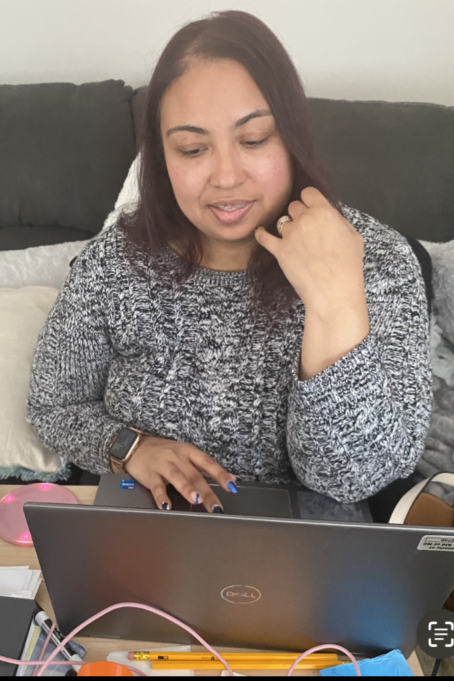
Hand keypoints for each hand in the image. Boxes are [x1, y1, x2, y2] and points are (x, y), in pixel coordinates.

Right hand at [124, 434, 236, 512]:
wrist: (137, 446)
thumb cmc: (164, 453)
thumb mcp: (185, 455)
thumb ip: (204, 467)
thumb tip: (229, 479)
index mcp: (189, 452)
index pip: (208, 463)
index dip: (221, 474)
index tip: (231, 486)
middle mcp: (178, 457)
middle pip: (195, 475)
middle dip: (207, 491)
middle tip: (216, 506)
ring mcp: (164, 465)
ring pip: (177, 477)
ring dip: (188, 489)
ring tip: (196, 500)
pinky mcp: (150, 474)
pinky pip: (157, 486)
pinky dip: (162, 497)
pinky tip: (166, 506)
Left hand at [254, 187, 364, 310]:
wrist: (333, 291)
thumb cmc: (348, 267)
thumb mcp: (354, 237)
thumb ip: (339, 221)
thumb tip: (329, 216)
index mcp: (324, 212)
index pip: (308, 193)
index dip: (309, 200)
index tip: (310, 207)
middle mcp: (304, 219)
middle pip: (294, 206)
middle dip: (299, 215)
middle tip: (306, 229)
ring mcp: (290, 234)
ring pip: (282, 222)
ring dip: (287, 229)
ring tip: (295, 241)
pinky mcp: (279, 250)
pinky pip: (264, 237)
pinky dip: (261, 234)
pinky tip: (260, 232)